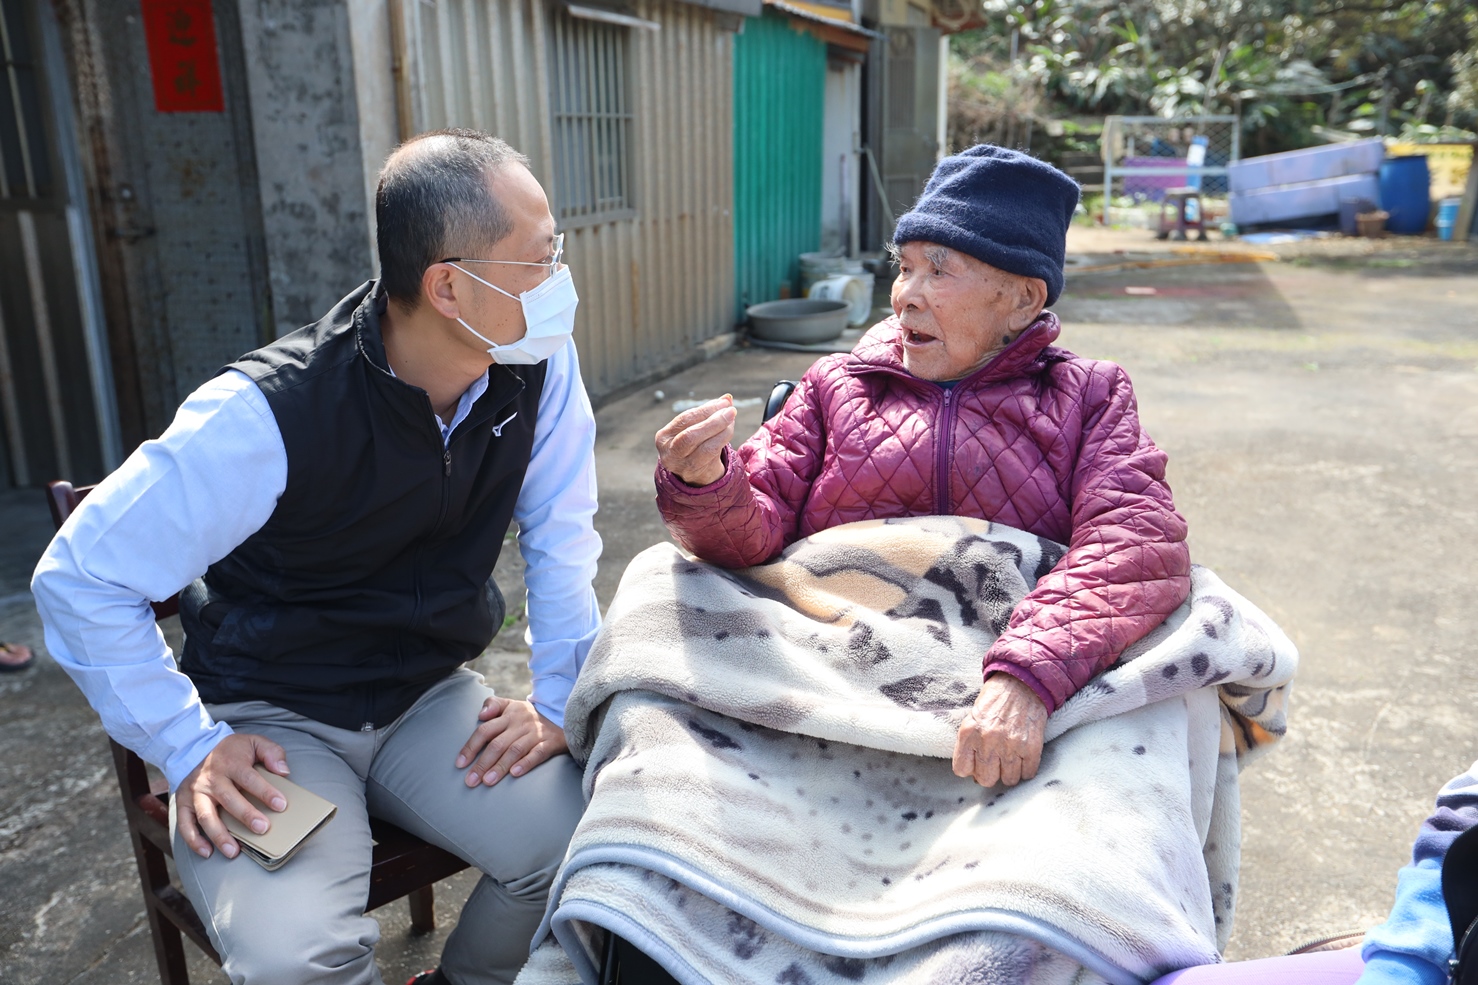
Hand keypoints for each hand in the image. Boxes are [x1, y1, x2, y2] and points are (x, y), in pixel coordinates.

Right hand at [176, 733, 289, 859]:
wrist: (195, 747)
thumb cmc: (231, 750)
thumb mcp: (254, 742)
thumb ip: (271, 753)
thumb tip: (283, 771)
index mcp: (231, 764)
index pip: (250, 779)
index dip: (266, 792)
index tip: (281, 805)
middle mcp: (212, 779)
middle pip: (229, 800)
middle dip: (246, 816)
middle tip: (262, 829)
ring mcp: (196, 793)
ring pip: (206, 816)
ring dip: (219, 835)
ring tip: (234, 851)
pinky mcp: (183, 803)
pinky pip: (185, 824)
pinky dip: (193, 840)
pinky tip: (207, 852)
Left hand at [455, 697, 568, 786]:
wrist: (563, 715)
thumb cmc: (529, 716)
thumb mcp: (511, 705)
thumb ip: (493, 705)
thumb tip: (480, 714)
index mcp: (509, 714)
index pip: (485, 730)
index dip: (471, 746)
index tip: (460, 763)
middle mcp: (521, 723)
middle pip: (498, 744)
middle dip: (482, 763)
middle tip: (471, 781)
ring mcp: (536, 733)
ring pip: (515, 750)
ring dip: (500, 766)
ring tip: (488, 781)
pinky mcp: (550, 743)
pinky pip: (538, 753)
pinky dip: (526, 763)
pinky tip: (515, 773)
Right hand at [655, 395, 735, 486]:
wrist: (695, 473)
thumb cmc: (694, 444)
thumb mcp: (695, 426)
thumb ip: (708, 412)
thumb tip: (727, 398)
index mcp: (663, 437)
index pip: (684, 419)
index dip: (705, 409)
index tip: (724, 402)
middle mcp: (669, 453)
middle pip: (690, 435)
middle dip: (713, 421)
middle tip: (731, 411)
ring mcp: (682, 466)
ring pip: (705, 447)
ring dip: (722, 431)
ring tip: (732, 419)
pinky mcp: (696, 474)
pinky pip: (713, 455)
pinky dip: (723, 440)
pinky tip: (730, 430)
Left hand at [952, 673, 1047, 787]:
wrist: (1022, 683)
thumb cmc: (996, 699)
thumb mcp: (973, 716)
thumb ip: (970, 742)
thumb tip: (974, 772)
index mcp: (968, 732)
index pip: (961, 770)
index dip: (970, 768)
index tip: (977, 763)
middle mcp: (987, 741)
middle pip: (985, 779)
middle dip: (991, 773)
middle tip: (996, 761)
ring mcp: (1010, 746)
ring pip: (1008, 780)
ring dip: (1010, 772)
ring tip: (1011, 758)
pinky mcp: (1031, 748)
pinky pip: (1027, 774)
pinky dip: (1026, 769)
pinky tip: (1024, 756)